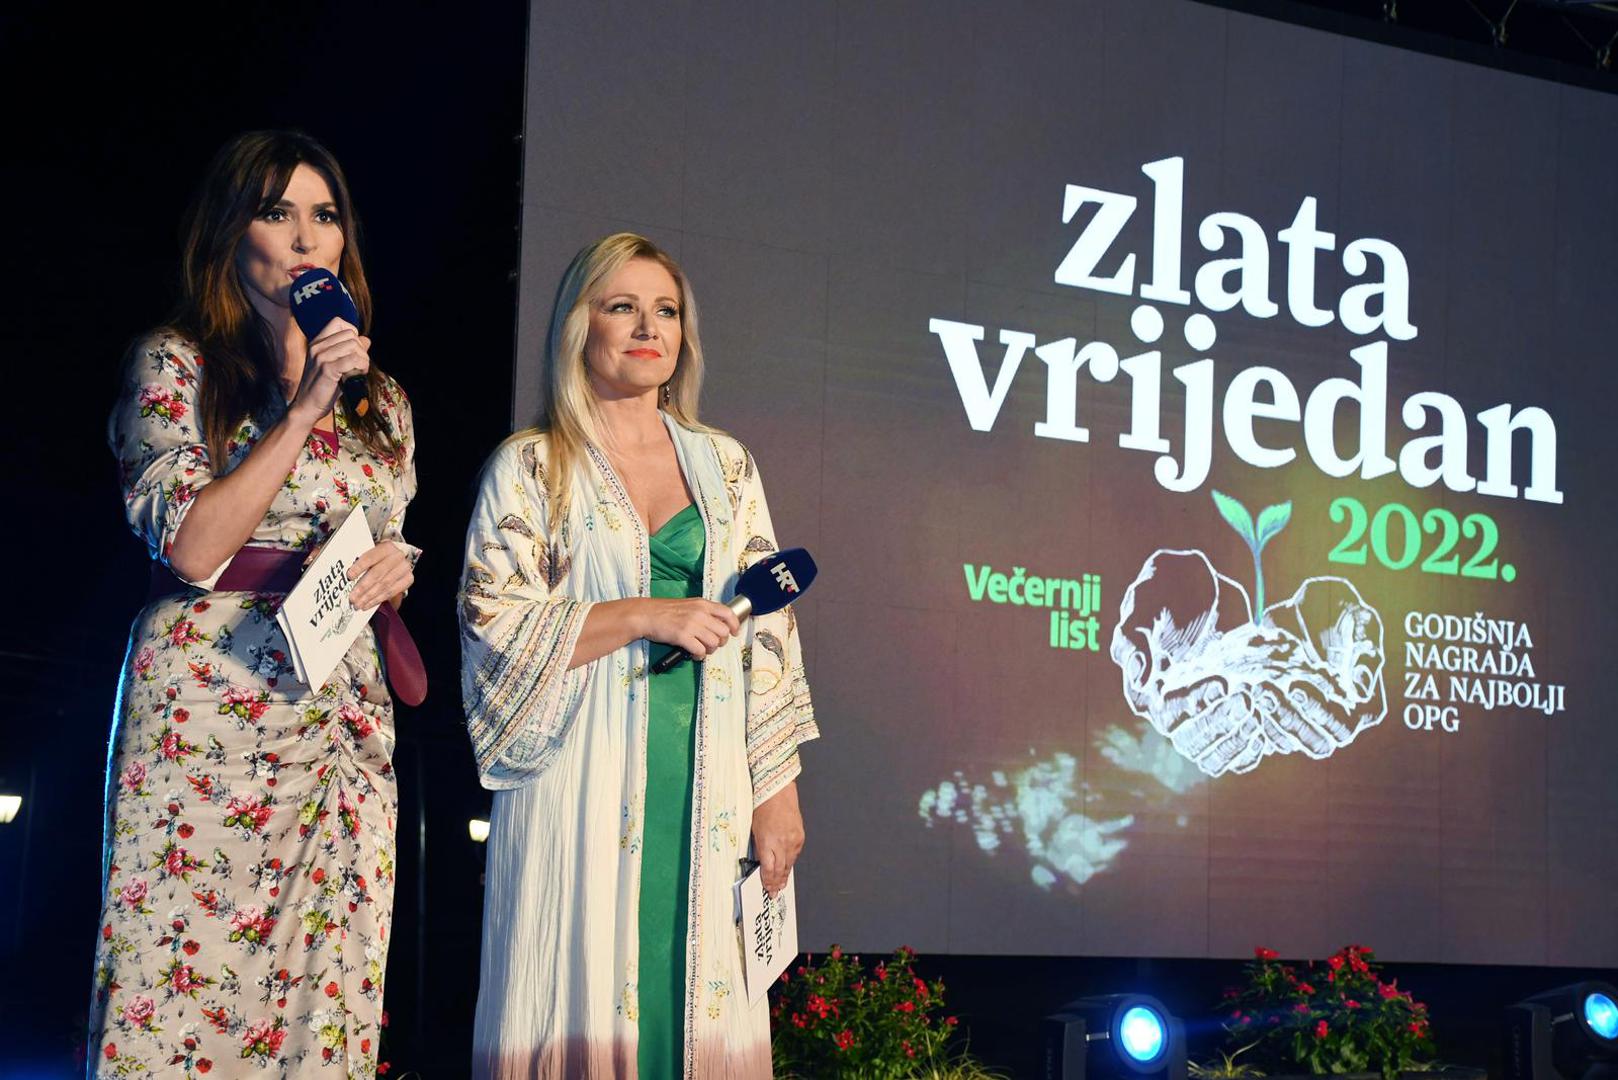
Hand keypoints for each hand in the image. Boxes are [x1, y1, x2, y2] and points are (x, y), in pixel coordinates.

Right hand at [289, 318, 369, 426]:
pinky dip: (361, 367)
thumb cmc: (322, 388)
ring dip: (362, 359)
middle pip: (350, 334)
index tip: (354, 350)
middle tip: (358, 365)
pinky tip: (357, 376)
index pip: (338, 322)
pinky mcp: (327, 369)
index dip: (352, 333)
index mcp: (317, 343)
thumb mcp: (335, 365)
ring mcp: (321, 356)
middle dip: (360, 349)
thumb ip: (349, 351)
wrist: (306, 407)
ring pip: (354, 346)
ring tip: (357, 371)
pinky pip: (353, 359)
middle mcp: (317, 346)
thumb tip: (366, 339)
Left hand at [349, 541, 414, 609]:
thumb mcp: (370, 555)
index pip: (371, 557)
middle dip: (363, 587)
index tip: (349, 576)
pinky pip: (392, 591)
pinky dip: (378, 599)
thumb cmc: (378, 559)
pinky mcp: (408, 579)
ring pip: (385, 584)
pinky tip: (368, 604)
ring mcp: (404, 568)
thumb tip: (345, 575)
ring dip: (369, 596)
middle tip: (353, 597)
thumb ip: (360, 562)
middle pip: (378, 573)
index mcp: (386, 547)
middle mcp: (397, 556)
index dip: (360, 567)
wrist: (395, 560)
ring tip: (358, 604)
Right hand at [638, 598, 739, 659]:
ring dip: (709, 650)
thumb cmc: (664, 611)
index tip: (734, 632)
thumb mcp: (688, 605)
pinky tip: (693, 655)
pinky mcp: (682, 636)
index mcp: (702, 604)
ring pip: (714, 643)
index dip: (734, 625)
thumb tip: (716, 624)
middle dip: (720, 642)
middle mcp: (700, 613)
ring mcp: (691, 624)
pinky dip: (699, 656)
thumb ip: (703, 612)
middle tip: (712, 645)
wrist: (645, 615)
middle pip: (723, 632)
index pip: (728, 613)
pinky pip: (700, 651)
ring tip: (701, 650)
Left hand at [751, 781, 803, 897]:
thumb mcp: (755, 829)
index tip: (767, 889)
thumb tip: (762, 861)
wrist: (778, 791)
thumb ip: (760, 847)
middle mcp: (782, 843)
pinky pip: (795, 854)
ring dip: (784, 875)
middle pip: (780, 870)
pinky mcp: (800, 836)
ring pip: (789, 864)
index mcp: (767, 842)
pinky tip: (788, 867)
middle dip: (776, 883)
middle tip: (774, 893)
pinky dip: (790, 862)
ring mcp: (793, 841)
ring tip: (781, 884)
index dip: (767, 882)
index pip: (768, 869)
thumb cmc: (763, 806)